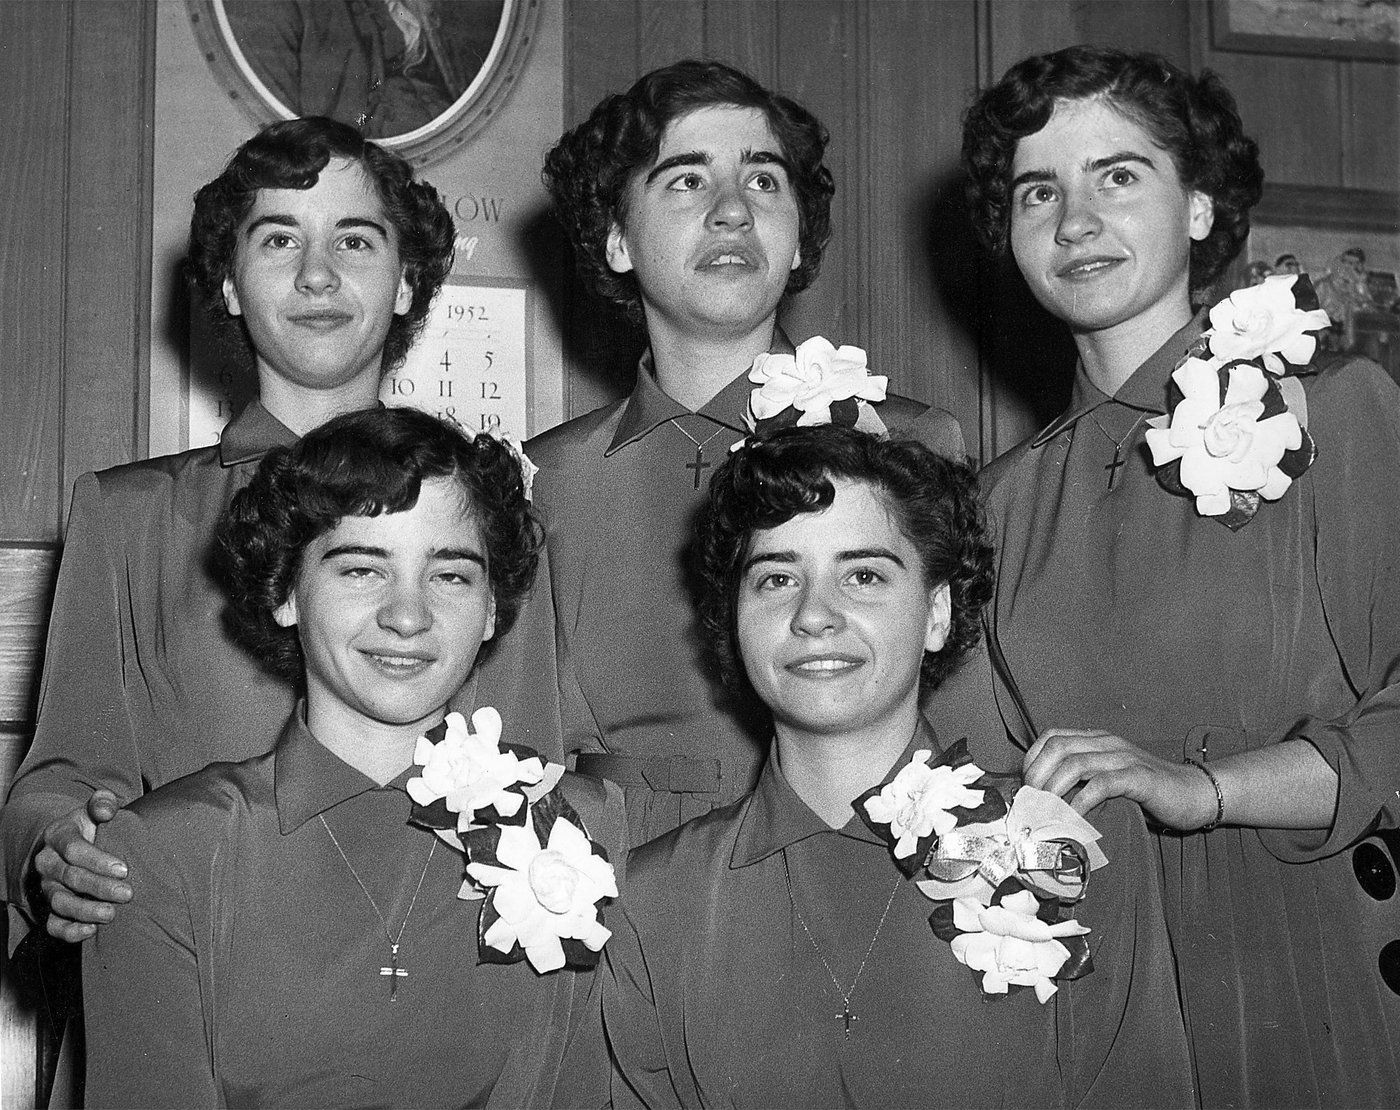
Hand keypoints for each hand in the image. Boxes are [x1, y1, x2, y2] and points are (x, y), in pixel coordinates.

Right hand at [33, 790, 131, 941]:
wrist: (69, 844)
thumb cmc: (90, 826)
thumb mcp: (94, 809)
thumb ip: (102, 803)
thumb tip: (107, 809)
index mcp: (58, 836)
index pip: (74, 849)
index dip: (98, 860)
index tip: (124, 869)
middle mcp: (48, 863)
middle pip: (70, 878)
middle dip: (99, 887)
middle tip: (127, 894)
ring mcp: (48, 887)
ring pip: (60, 902)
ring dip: (85, 910)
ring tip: (111, 914)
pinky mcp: (50, 908)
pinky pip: (53, 924)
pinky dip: (69, 931)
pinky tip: (91, 931)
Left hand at [1023, 728, 1217, 830]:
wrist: (1197, 794)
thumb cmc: (1148, 793)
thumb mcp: (1109, 778)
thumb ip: (1083, 780)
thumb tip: (1044, 800)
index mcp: (1097, 739)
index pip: (1052, 737)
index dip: (1032, 760)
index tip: (1026, 788)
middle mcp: (1108, 743)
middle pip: (1058, 747)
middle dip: (1037, 775)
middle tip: (1031, 803)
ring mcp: (1125, 758)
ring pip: (1076, 762)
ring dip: (1054, 788)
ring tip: (1045, 812)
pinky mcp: (1140, 779)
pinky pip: (1103, 784)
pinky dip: (1082, 801)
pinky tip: (1074, 817)